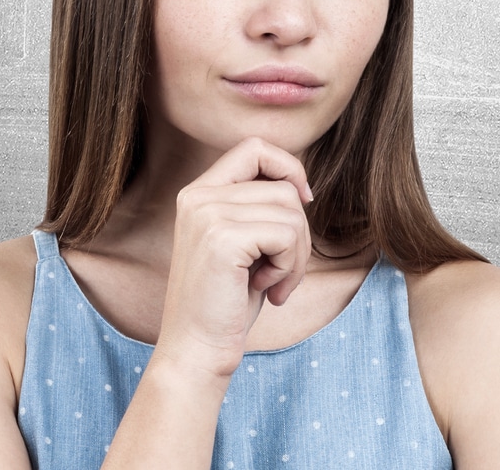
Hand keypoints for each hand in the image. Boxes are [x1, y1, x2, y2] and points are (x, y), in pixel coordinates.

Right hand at [151, 136, 313, 381]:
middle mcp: (197, 196)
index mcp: (198, 193)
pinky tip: (267, 289)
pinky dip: (290, 267)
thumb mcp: (243, 245)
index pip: (253, 148)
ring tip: (273, 283)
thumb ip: (258, 209)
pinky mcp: (222, 238)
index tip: (302, 201)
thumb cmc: (226, 304)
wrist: (197, 350)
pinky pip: (287, 235)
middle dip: (298, 233)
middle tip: (281, 271)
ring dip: (296, 256)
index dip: (288, 167)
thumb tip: (299, 186)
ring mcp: (207, 215)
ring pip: (291, 212)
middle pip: (283, 188)